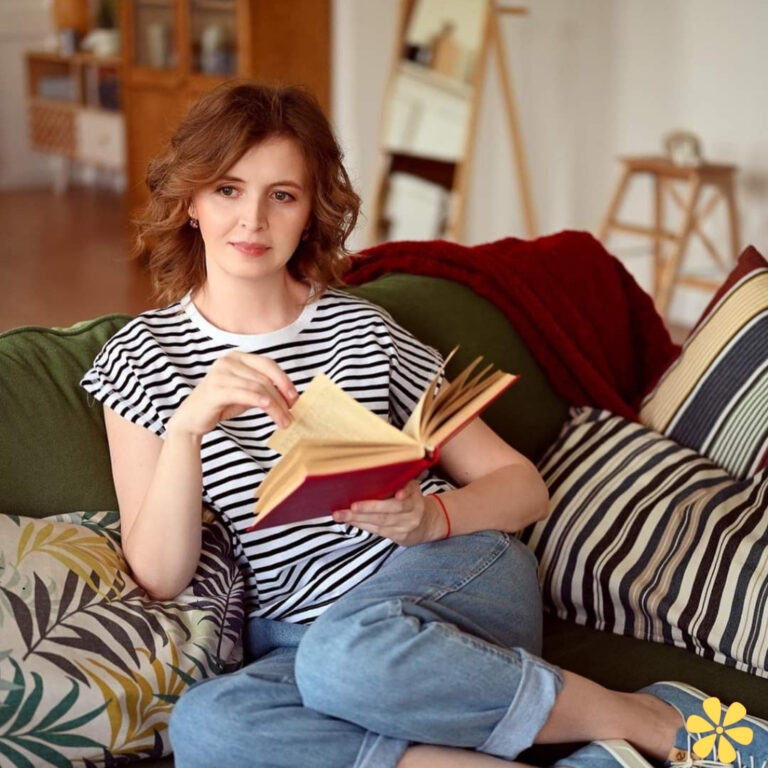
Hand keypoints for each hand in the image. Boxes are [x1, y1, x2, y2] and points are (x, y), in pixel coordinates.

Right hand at [167, 351, 297, 437]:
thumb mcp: (246, 392)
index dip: (284, 380)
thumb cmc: (220, 404)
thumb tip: (290, 397)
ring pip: (259, 387)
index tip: (295, 397)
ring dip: (275, 406)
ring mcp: (221, 373)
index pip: (268, 364)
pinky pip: (246, 394)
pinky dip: (261, 401)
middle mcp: (228, 361)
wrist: (191, 419)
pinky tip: (271, 410)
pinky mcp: (216, 389)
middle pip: (265, 377)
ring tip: (284, 421)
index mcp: (237, 357)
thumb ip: (263, 388)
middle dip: (282, 397)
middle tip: (292, 413)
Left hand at [332, 481, 446, 545]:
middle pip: (389, 512)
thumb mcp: (412, 487)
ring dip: (358, 519)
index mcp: (415, 496)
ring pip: (380, 523)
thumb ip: (400, 481)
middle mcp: (413, 512)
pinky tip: (349, 520)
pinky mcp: (399, 537)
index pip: (409, 494)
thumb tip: (377, 471)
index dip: (404, 493)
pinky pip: (378, 531)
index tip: (399, 494)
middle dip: (368, 509)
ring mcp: (406, 526)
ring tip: (341, 514)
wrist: (427, 523)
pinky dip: (362, 525)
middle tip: (351, 506)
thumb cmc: (412, 499)